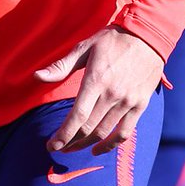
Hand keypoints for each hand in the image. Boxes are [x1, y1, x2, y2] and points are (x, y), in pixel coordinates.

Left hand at [35, 26, 164, 155]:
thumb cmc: (111, 40)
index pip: (77, 115)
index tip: (51, 145)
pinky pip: (125, 132)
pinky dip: (110, 145)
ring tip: (73, 148)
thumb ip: (61, 66)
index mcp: (95, 80)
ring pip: (104, 132)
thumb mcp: (84, 47)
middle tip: (58, 147)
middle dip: (70, 141)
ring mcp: (128, 101)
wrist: (148, 36)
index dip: (63, 134)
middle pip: (88, 128)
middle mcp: (112, 94)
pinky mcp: (140, 105)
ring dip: (86, 144)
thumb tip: (36, 76)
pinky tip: (98, 149)